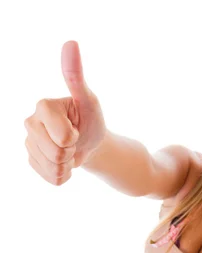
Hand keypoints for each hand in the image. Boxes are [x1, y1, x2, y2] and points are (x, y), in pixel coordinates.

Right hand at [24, 40, 106, 184]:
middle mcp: (30, 122)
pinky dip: (63, 175)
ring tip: (69, 151)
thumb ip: (76, 77)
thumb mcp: (88, 100)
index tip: (76, 127)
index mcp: (42, 106)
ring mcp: (29, 143)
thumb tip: (71, 43)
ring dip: (68, 165)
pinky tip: (64, 162)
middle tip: (74, 141)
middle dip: (71, 152)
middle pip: (56, 154)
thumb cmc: (90, 119)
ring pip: (53, 169)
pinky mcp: (32, 160)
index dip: (74, 137)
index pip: (62, 136)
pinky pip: (52, 179)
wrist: (90, 142)